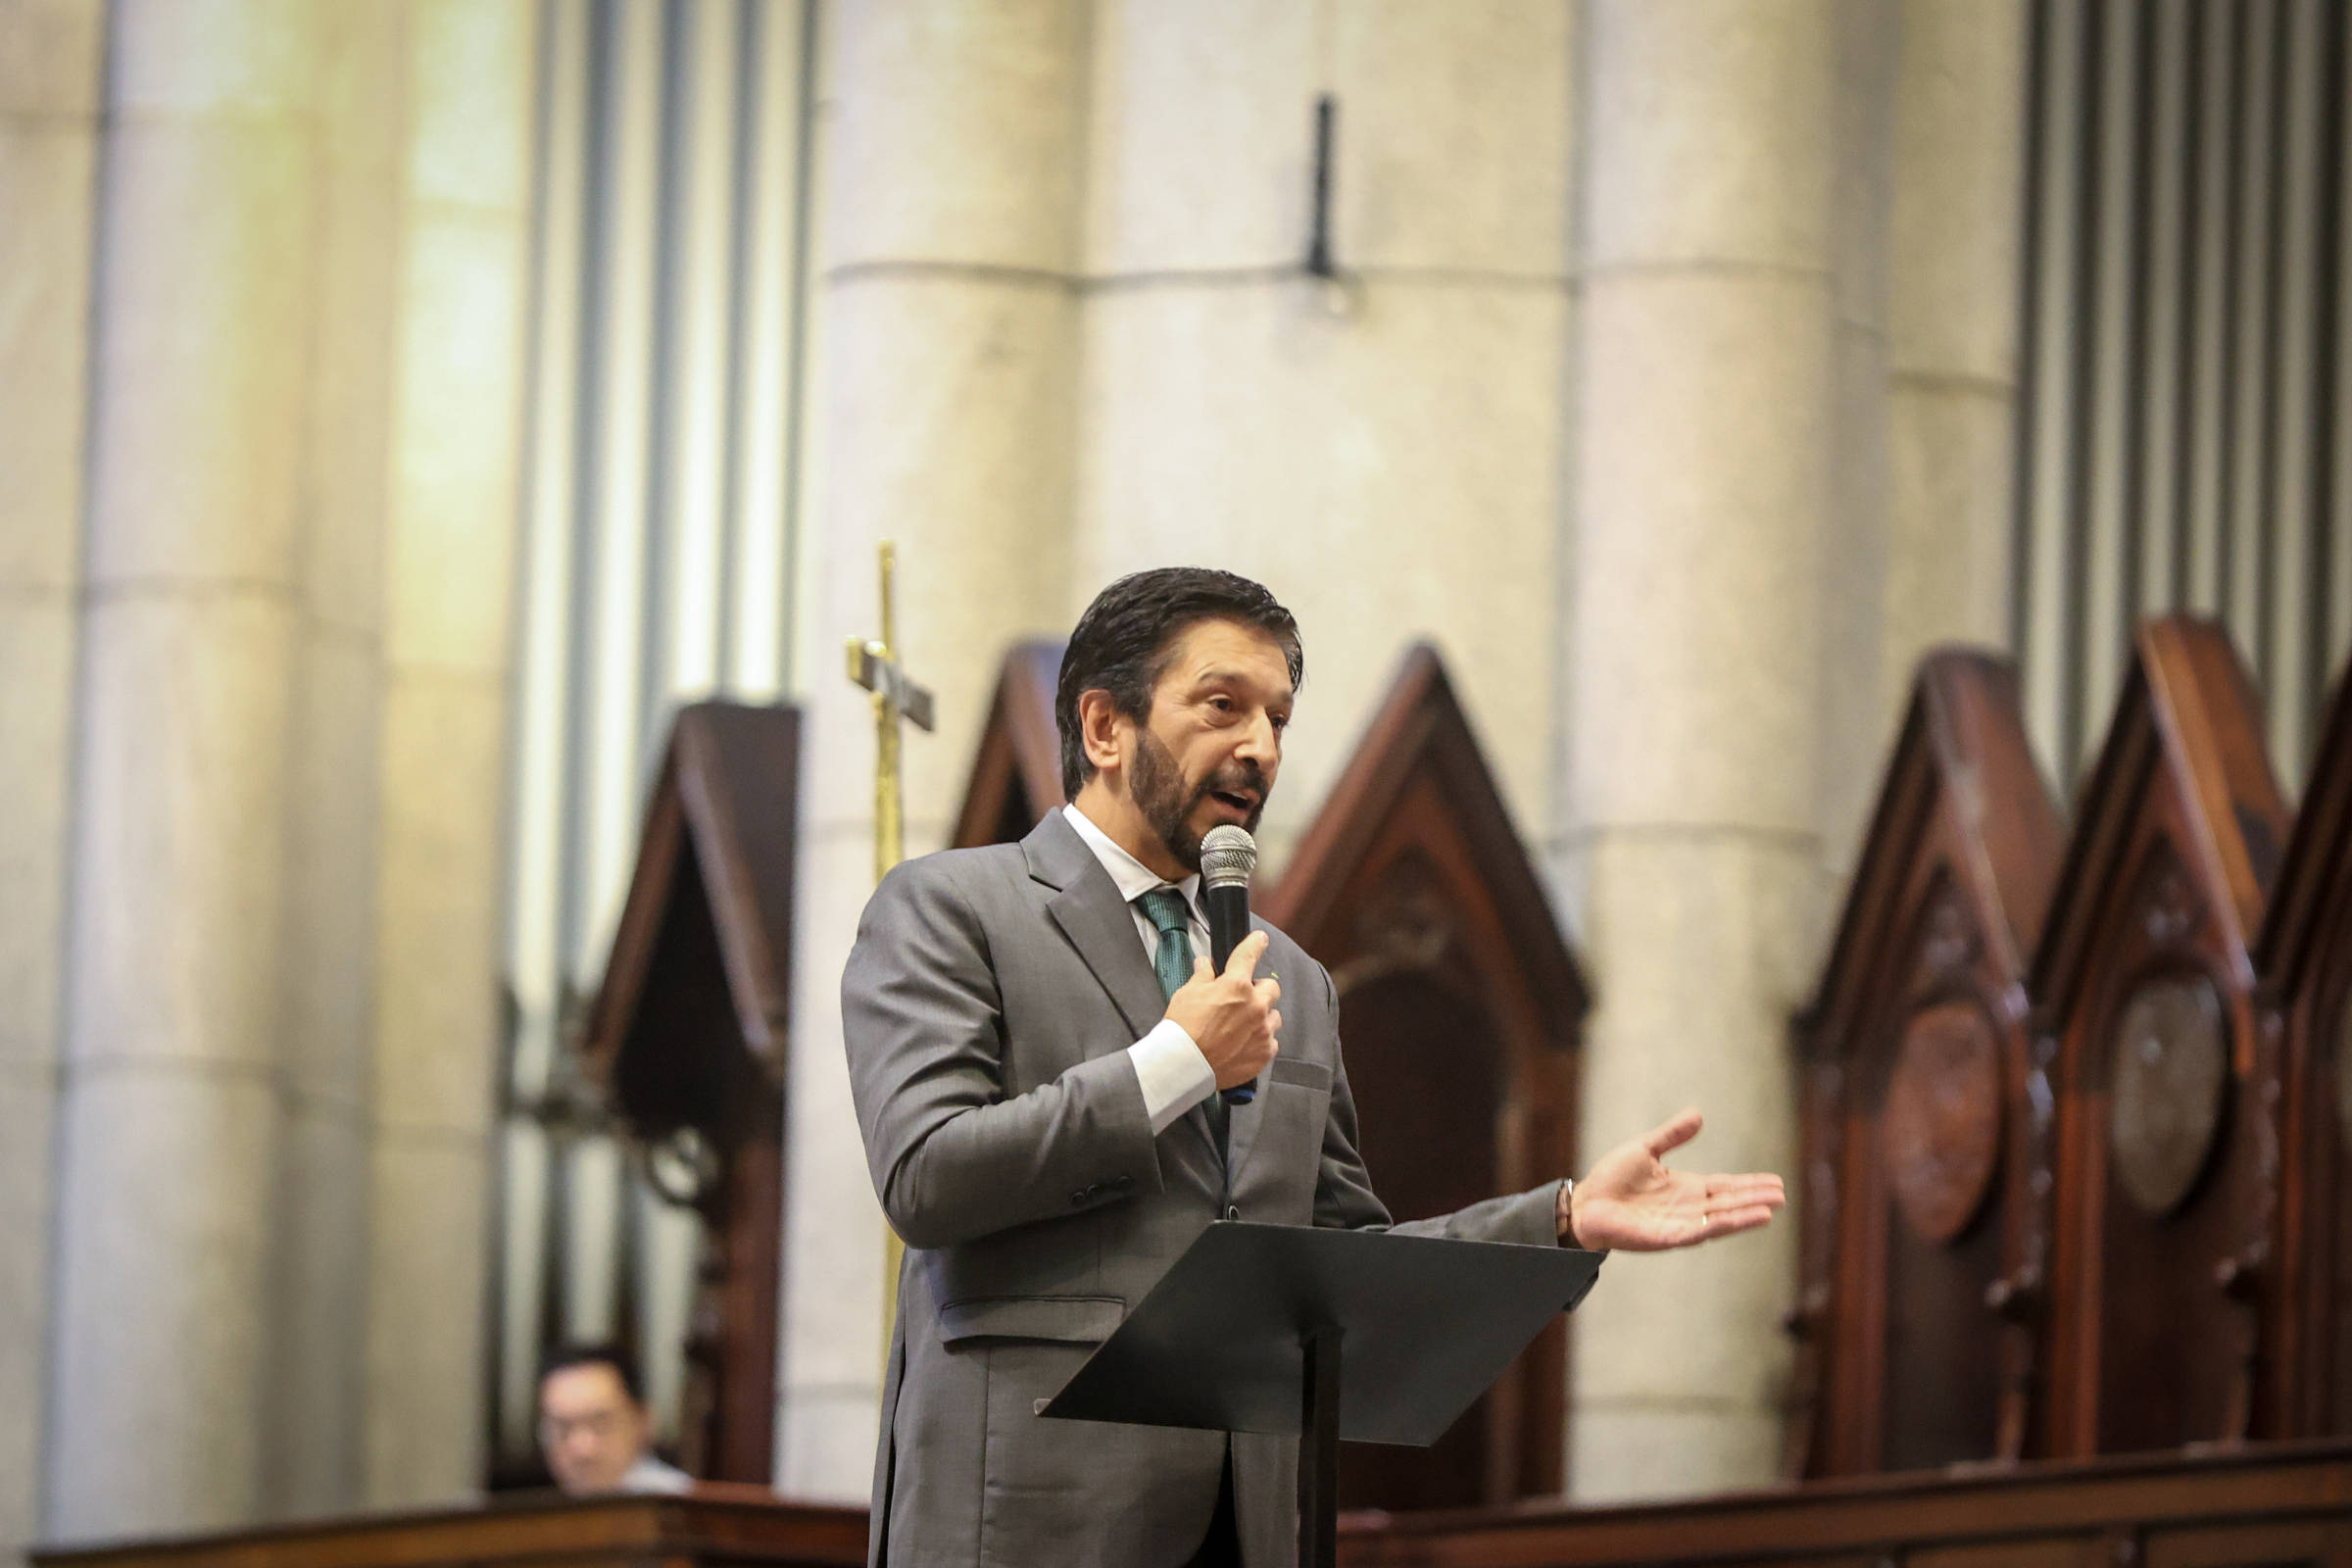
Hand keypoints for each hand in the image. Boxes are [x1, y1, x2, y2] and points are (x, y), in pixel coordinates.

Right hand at [1165, 930, 1280, 1089]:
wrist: (1184, 1065)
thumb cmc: (1183, 1028)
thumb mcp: (1187, 994)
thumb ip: (1202, 977)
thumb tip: (1205, 965)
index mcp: (1236, 985)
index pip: (1249, 954)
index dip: (1256, 943)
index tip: (1260, 939)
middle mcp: (1255, 1005)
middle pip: (1272, 987)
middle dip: (1259, 990)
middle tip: (1242, 998)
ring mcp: (1262, 1031)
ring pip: (1274, 1016)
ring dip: (1262, 1016)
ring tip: (1243, 1025)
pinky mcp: (1264, 1053)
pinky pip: (1271, 1041)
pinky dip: (1260, 1040)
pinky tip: (1244, 1044)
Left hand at [1560, 1107, 1784, 1250]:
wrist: (1584, 1202)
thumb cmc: (1611, 1179)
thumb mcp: (1645, 1149)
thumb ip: (1672, 1135)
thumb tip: (1699, 1115)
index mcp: (1685, 1188)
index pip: (1725, 1186)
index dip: (1749, 1185)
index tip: (1776, 1182)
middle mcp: (1687, 1208)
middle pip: (1729, 1203)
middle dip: (1755, 1199)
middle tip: (1783, 1195)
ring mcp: (1678, 1224)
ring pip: (1720, 1219)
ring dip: (1745, 1215)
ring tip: (1772, 1209)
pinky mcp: (1666, 1237)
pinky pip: (1698, 1231)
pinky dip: (1720, 1227)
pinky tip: (1737, 1221)